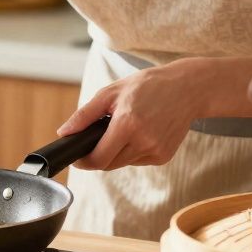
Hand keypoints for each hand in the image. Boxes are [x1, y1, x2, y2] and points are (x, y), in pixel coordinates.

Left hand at [54, 59, 209, 170]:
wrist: (187, 88)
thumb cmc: (147, 86)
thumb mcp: (110, 93)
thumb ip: (84, 115)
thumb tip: (64, 132)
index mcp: (128, 124)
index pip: (98, 158)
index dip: (84, 161)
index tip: (77, 157)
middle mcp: (144, 141)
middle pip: (109, 164)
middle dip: (98, 155)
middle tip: (97, 138)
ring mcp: (156, 151)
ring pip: (122, 163)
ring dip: (115, 153)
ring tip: (122, 129)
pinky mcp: (164, 156)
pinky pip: (138, 160)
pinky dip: (132, 151)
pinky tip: (139, 133)